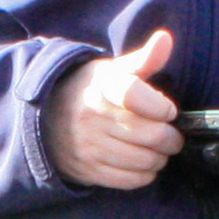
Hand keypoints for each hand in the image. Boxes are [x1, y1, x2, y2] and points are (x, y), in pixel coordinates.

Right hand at [49, 29, 179, 189]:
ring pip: (145, 160)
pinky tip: (144, 163)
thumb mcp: (113, 70)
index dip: (160, 106)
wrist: (47, 117)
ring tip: (159, 149)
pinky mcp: (89, 169)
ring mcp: (90, 146)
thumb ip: (144, 59)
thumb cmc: (91, 91)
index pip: (135, 95)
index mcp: (101, 86)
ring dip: (160, 157)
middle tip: (172, 134)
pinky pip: (131, 179)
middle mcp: (93, 116)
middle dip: (171, 137)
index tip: (168, 110)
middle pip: (151, 134)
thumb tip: (165, 39)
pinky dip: (146, 174)